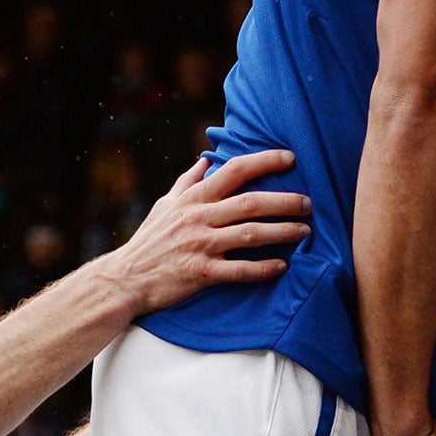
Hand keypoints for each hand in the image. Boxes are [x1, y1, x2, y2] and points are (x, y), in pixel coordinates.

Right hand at [109, 150, 310, 316]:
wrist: (126, 278)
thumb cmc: (149, 240)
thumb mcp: (165, 204)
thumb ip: (188, 182)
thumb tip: (206, 159)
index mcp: (193, 198)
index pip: (233, 170)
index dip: (264, 161)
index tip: (290, 158)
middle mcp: (199, 218)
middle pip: (250, 203)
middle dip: (284, 201)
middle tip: (309, 202)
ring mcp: (201, 245)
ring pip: (250, 235)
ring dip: (282, 232)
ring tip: (305, 231)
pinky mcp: (201, 273)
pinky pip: (239, 270)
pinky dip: (263, 268)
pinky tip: (282, 266)